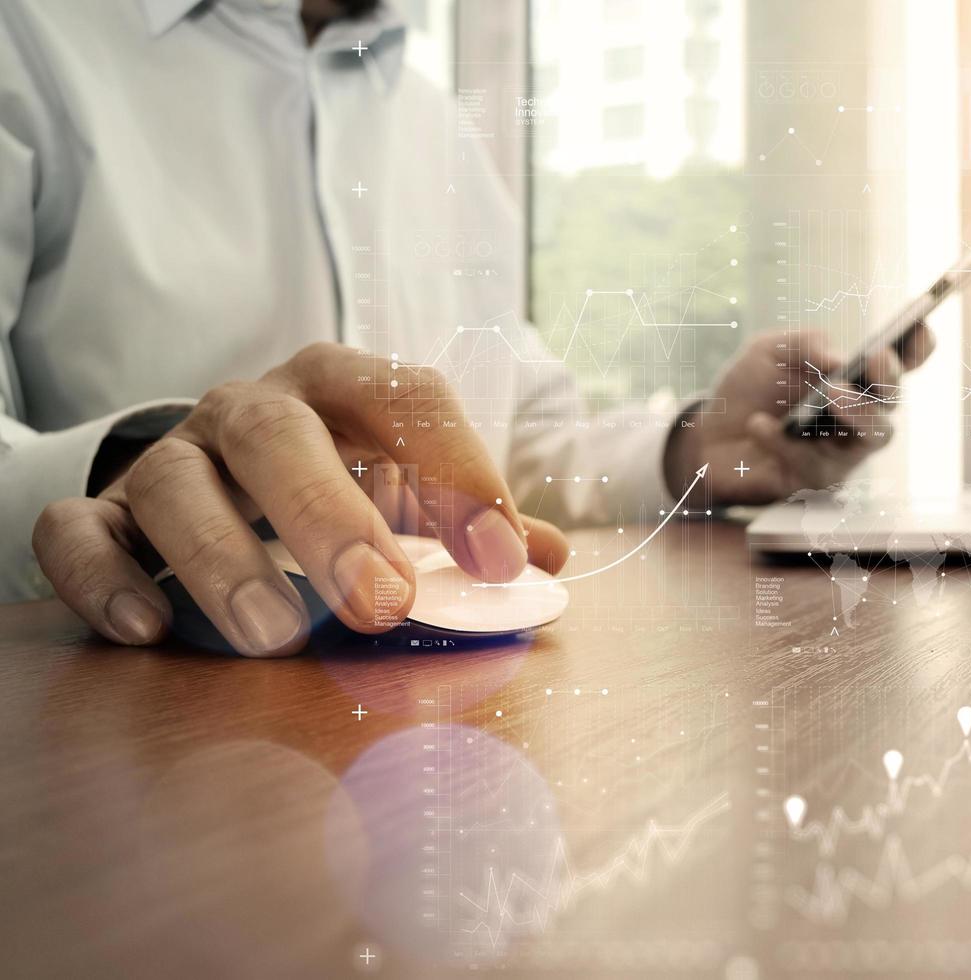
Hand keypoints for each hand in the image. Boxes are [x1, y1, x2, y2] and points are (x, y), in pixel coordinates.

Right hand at [32, 343, 568, 656]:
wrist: (223, 471)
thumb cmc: (341, 482)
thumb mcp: (409, 490)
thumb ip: (474, 523)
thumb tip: (551, 562)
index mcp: (344, 388)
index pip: (408, 398)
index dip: (460, 472)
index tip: (501, 560)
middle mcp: (253, 410)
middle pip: (280, 438)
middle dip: (330, 518)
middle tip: (381, 602)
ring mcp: (173, 457)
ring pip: (178, 486)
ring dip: (226, 559)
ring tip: (275, 635)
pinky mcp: (105, 510)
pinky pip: (77, 530)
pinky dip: (103, 577)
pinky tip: (147, 630)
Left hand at [663, 327, 934, 503]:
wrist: (709, 436)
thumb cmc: (749, 390)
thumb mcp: (770, 350)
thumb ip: (806, 344)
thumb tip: (841, 357)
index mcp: (854, 378)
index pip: (900, 363)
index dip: (918, 346)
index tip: (918, 326)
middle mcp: (857, 415)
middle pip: (893, 402)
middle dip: (889, 379)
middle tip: (871, 359)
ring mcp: (843, 451)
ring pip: (875, 437)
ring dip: (858, 411)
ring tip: (830, 391)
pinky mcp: (817, 481)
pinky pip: (817, 465)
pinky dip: (786, 442)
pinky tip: (760, 425)